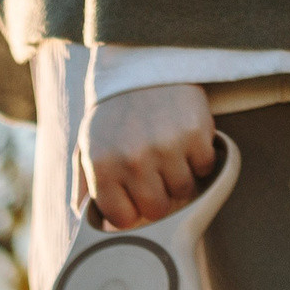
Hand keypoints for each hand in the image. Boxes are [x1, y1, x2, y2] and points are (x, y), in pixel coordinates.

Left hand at [81, 84, 215, 229]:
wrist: (143, 67)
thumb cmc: (114, 117)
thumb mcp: (88, 148)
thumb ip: (85, 188)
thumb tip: (85, 221)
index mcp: (103, 167)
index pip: (123, 219)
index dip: (132, 211)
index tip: (134, 198)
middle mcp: (133, 159)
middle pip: (158, 210)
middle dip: (158, 198)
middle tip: (155, 176)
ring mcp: (166, 146)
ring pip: (184, 191)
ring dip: (179, 178)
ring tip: (168, 155)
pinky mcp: (196, 133)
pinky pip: (205, 168)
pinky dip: (199, 159)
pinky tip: (185, 141)